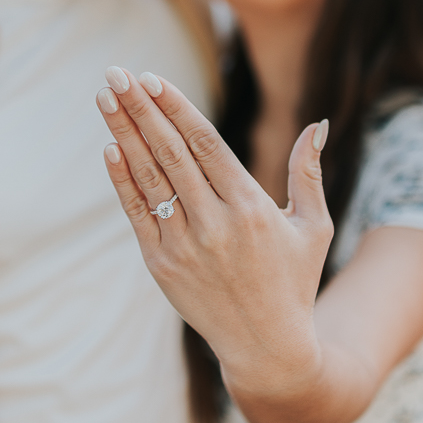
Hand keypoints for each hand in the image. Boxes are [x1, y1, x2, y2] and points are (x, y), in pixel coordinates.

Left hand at [96, 67, 333, 406]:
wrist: (267, 349)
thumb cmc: (294, 282)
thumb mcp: (314, 227)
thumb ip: (308, 172)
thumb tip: (317, 123)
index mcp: (251, 207)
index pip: (204, 143)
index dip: (175, 108)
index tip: (152, 78)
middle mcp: (215, 223)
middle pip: (170, 152)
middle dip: (141, 108)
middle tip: (117, 73)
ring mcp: (185, 245)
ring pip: (149, 177)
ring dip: (124, 134)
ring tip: (105, 97)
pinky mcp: (162, 266)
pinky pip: (138, 213)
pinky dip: (122, 180)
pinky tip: (109, 148)